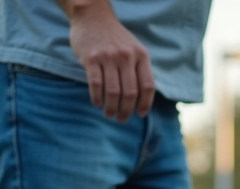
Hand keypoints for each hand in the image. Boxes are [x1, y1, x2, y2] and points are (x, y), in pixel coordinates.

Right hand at [67, 3, 154, 120]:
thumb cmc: (115, 38)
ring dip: (111, 108)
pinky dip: (97, 98)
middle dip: (126, 111)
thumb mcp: (134, 49)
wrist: (93, 17)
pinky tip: (97, 103)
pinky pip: (96, 85)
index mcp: (141, 55)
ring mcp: (109, 57)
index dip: (145, 104)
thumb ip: (139, 69)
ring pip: (113, 92)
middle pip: (130, 93)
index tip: (140, 114)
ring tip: (109, 114)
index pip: (148, 86)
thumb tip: (143, 99)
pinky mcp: (91, 59)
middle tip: (121, 119)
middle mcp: (126, 56)